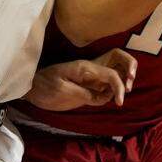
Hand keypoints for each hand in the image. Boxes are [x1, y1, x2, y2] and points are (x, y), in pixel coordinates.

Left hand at [23, 49, 137, 110]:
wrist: (31, 88)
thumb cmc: (43, 86)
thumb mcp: (61, 89)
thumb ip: (83, 92)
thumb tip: (101, 97)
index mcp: (85, 68)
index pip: (111, 74)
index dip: (119, 86)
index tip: (119, 102)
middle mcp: (91, 70)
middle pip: (118, 59)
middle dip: (129, 69)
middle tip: (130, 87)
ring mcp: (90, 78)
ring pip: (115, 72)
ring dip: (124, 80)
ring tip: (121, 96)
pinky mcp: (88, 86)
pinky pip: (106, 85)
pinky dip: (113, 90)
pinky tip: (111, 99)